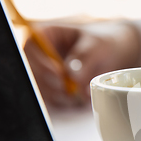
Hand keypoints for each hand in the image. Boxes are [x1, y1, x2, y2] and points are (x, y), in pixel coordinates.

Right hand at [24, 23, 139, 106]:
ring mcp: (44, 74)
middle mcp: (39, 56)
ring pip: (42, 90)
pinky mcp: (52, 89)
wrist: (110, 55)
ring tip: (83, 94)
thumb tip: (73, 75)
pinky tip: (82, 98)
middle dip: (53, 85)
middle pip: (33, 74)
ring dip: (62, 97)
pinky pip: (53, 101)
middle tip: (74, 90)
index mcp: (45, 36)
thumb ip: (85, 57)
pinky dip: (67, 104)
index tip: (59, 75)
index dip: (41, 64)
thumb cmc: (101, 43)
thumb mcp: (96, 45)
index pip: (30, 49)